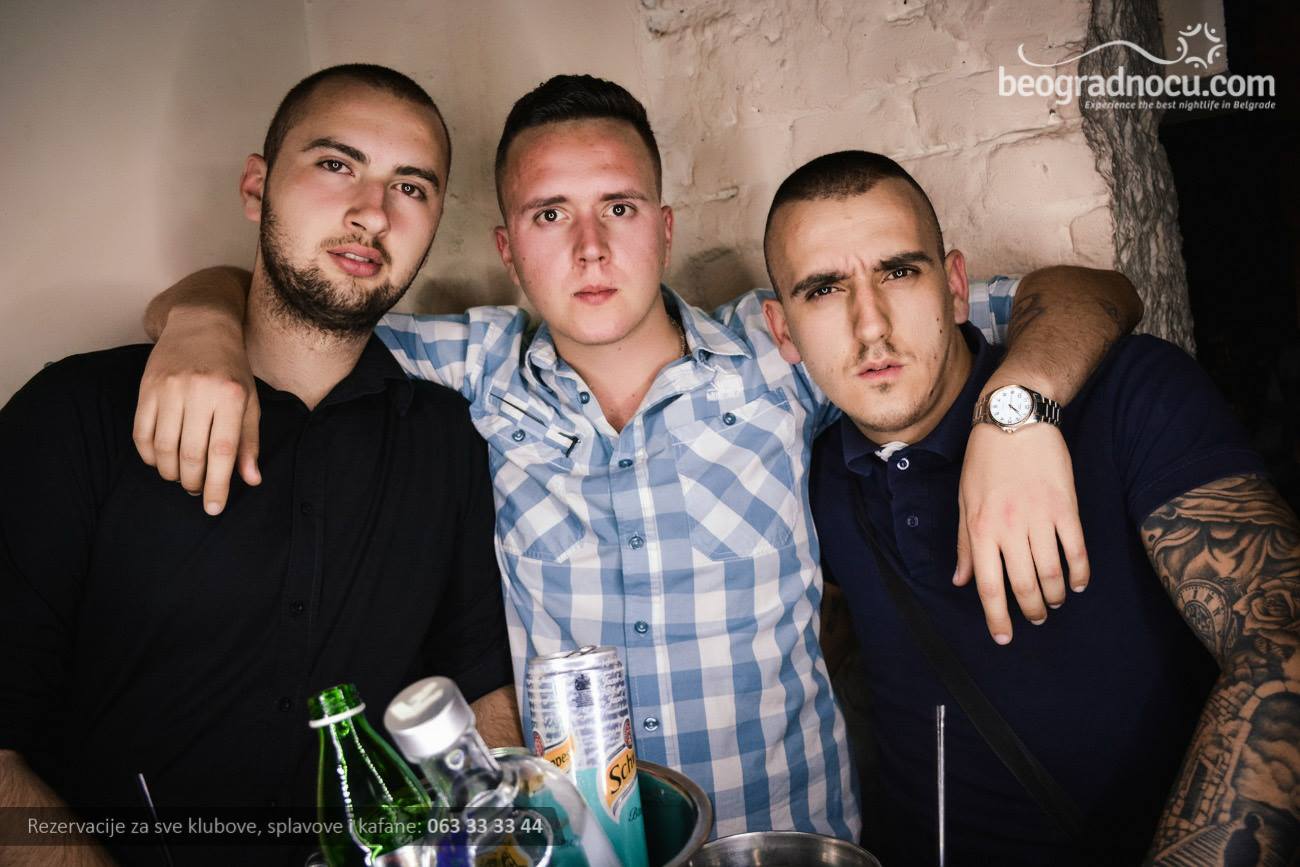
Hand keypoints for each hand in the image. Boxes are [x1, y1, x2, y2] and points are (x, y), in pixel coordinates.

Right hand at [133, 311, 259, 513]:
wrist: (201, 324)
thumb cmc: (231, 367)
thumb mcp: (249, 401)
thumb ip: (249, 442)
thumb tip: (251, 480)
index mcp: (230, 396)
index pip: (223, 452)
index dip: (218, 484)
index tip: (214, 508)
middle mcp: (199, 392)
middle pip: (191, 454)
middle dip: (192, 482)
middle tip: (196, 491)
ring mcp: (169, 389)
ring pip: (164, 448)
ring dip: (171, 472)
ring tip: (181, 477)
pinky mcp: (146, 387)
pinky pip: (141, 433)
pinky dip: (149, 455)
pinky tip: (160, 461)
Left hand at [954, 422, 1089, 643]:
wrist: (1015, 419)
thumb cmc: (984, 461)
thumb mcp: (964, 500)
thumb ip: (965, 544)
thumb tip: (961, 581)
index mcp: (981, 528)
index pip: (988, 586)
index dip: (996, 617)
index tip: (1003, 637)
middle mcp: (1009, 527)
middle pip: (1024, 585)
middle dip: (1030, 610)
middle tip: (1034, 619)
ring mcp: (1039, 517)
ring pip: (1051, 572)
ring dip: (1053, 596)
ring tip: (1052, 603)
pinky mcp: (1065, 507)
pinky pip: (1076, 550)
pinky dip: (1078, 573)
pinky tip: (1076, 584)